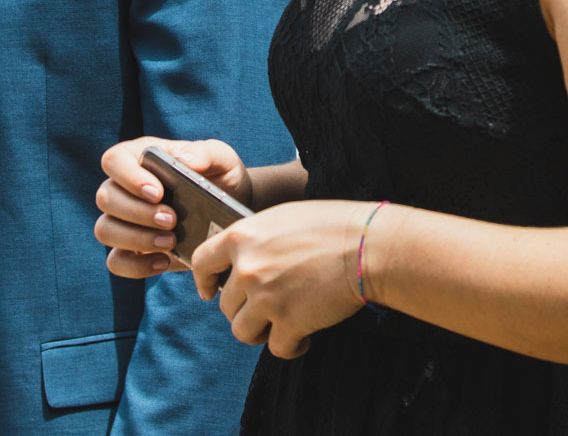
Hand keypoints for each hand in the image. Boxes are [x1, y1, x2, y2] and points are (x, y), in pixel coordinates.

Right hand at [95, 137, 252, 278]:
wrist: (229, 213)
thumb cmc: (221, 177)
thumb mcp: (222, 159)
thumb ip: (206, 153)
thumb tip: (183, 160)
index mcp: (139, 158)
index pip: (114, 160)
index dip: (128, 176)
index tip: (157, 192)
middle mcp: (124, 188)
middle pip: (105, 197)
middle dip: (136, 212)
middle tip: (172, 220)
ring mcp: (124, 221)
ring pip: (105, 229)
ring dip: (135, 238)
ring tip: (170, 241)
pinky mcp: (131, 251)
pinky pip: (115, 262)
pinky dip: (136, 266)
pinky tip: (164, 261)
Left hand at [190, 200, 378, 358]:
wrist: (366, 245)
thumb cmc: (331, 226)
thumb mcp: (282, 218)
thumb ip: (257, 240)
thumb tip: (243, 262)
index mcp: (242, 237)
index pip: (201, 262)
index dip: (203, 281)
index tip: (208, 292)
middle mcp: (247, 269)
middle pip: (226, 304)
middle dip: (244, 309)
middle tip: (266, 308)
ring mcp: (266, 298)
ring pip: (242, 331)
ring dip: (260, 332)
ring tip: (280, 326)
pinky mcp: (289, 323)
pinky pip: (277, 348)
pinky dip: (291, 347)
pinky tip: (304, 338)